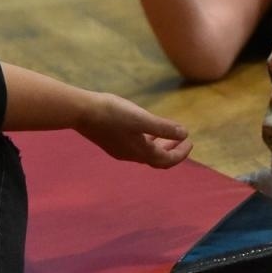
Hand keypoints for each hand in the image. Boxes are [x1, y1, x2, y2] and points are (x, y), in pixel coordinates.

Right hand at [77, 92, 192, 168]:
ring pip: (145, 152)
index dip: (180, 153)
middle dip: (172, 150)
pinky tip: (145, 128)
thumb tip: (184, 134)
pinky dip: (147, 140)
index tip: (190, 141)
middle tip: (184, 140)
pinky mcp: (111, 141)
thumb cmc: (113, 113)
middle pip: (157, 158)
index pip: (166, 160)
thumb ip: (163, 127)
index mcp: (140, 152)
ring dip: (160, 145)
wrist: (81, 111)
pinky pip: (135, 145)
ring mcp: (119, 149)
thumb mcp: (141, 119)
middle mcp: (130, 154)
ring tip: (168, 134)